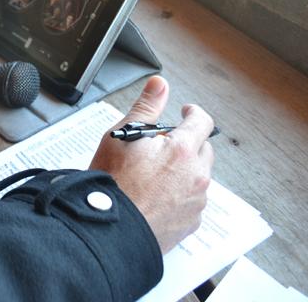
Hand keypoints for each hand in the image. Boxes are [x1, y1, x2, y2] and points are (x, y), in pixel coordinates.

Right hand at [89, 76, 214, 252]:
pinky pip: (192, 202)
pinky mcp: (189, 223)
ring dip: (185, 171)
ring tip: (155, 175)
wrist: (109, 228)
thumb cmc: (113, 183)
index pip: (202, 121)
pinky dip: (180, 195)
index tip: (185, 112)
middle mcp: (196, 175)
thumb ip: (145, 107)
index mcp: (182, 149)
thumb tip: (159, 85)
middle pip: (204, 150)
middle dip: (188, 144)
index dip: (192, 113)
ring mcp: (195, 201)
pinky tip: (157, 196)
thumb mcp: (122, 136)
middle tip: (163, 148)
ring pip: (198, 177)